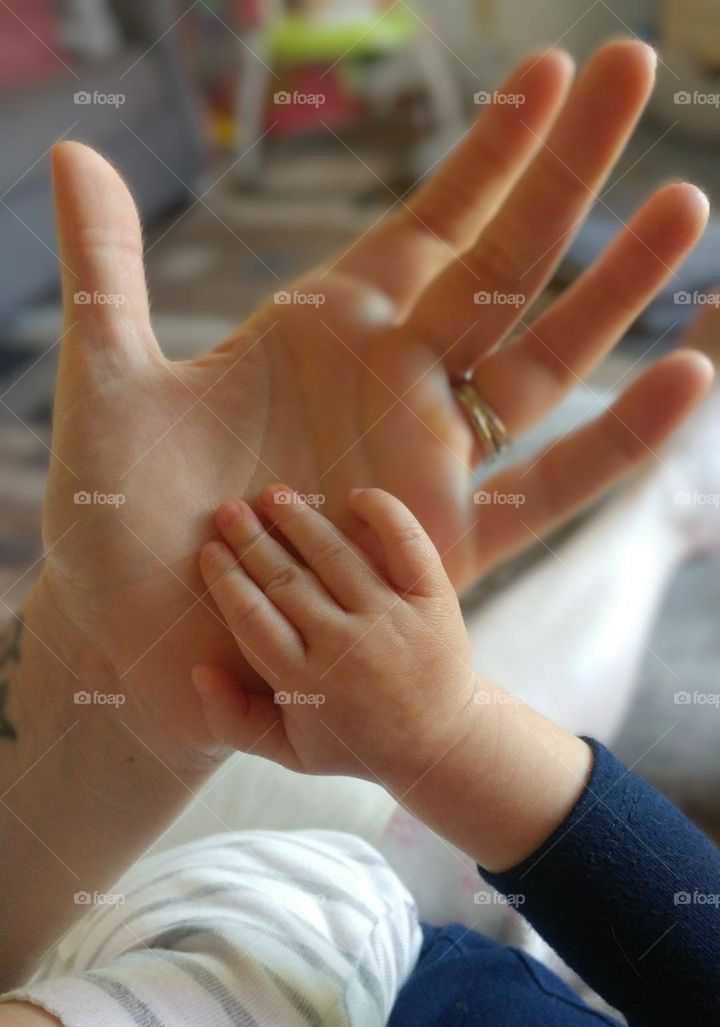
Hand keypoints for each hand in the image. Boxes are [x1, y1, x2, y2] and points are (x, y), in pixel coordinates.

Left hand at [36, 40, 711, 772]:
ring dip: (615, 288)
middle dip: (572, 170)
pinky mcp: (443, 543)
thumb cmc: (115, 519)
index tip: (549, 66)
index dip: (488, 148)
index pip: (427, 221)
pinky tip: (687, 378)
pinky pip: (549, 486)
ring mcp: (426, 460)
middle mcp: (392, 386)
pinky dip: (617, 438)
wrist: (139, 636)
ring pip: (544, 359)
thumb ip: (106, 271)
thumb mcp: (108, 386)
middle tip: (636, 69)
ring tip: (687, 208)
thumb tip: (77, 150)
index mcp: (325, 332)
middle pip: (505, 262)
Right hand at [193, 485, 476, 786]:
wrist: (439, 742)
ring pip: (336, 556)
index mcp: (307, 683)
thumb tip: (198, 669)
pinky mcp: (432, 601)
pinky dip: (383, 514)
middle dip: (252, 540)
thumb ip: (235, 719)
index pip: (252, 617)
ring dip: (300, 520)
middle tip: (229, 510)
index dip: (225, 579)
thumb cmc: (354, 740)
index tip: (209, 550)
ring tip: (273, 495)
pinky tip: (354, 497)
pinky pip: (407, 544)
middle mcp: (348, 647)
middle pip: (287, 580)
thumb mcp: (290, 750)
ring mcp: (392, 620)